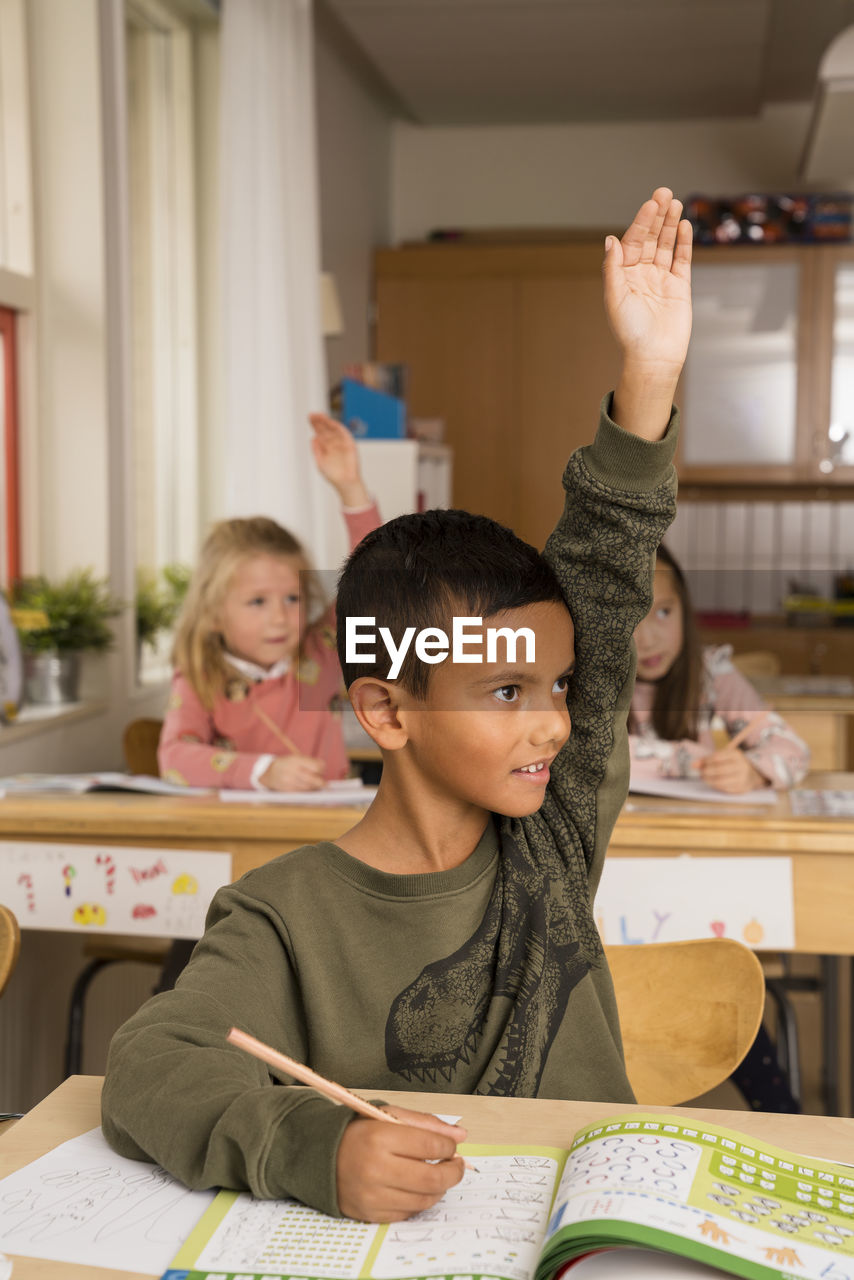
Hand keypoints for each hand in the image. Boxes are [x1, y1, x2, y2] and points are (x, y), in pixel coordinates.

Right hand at [260, 754, 325, 790]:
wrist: (269, 773)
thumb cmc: (287, 764)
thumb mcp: (296, 758)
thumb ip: (310, 761)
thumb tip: (323, 767)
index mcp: (296, 760)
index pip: (316, 767)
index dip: (322, 769)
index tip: (322, 770)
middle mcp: (292, 770)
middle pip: (313, 779)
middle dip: (321, 782)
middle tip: (325, 784)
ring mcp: (288, 781)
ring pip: (308, 787)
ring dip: (315, 787)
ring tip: (316, 785)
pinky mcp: (287, 790)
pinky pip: (302, 792)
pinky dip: (307, 791)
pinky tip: (309, 789)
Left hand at [309, 413, 369, 507]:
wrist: (344, 483)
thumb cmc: (333, 475)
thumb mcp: (320, 461)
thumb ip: (316, 450)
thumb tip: (313, 438)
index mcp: (326, 446)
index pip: (320, 432)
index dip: (315, 424)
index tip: (310, 417)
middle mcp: (333, 443)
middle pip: (326, 429)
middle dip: (319, 421)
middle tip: (313, 414)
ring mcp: (342, 443)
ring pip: (334, 429)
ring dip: (328, 422)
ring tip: (320, 416)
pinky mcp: (350, 445)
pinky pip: (345, 434)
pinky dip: (339, 428)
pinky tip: (332, 422)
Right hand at [337, 1107, 466, 1221]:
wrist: (320, 1157)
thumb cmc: (358, 1133)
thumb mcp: (388, 1116)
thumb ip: (426, 1123)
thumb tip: (460, 1136)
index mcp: (380, 1137)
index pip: (431, 1146)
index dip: (449, 1147)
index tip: (451, 1146)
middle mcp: (375, 1169)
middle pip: (433, 1178)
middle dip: (454, 1172)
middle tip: (456, 1165)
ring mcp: (373, 1195)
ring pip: (424, 1199)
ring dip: (439, 1188)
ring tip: (436, 1175)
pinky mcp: (370, 1214)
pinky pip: (408, 1214)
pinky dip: (419, 1201)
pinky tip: (416, 1188)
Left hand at [606, 188, 692, 440]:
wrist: (654, 356)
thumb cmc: (630, 331)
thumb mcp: (615, 297)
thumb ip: (613, 268)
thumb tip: (610, 239)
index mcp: (624, 275)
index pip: (633, 241)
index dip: (641, 222)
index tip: (650, 204)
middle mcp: (642, 274)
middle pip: (650, 238)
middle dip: (657, 216)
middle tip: (664, 193)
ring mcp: (661, 278)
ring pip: (666, 245)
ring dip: (670, 224)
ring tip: (675, 203)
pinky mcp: (679, 286)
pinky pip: (682, 259)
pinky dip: (683, 242)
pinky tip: (684, 225)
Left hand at [698, 749, 767, 794]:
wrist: (751, 774)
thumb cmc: (732, 763)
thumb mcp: (723, 757)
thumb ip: (708, 759)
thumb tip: (693, 765)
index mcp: (736, 754)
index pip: (716, 757)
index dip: (704, 761)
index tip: (697, 764)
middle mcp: (741, 765)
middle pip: (718, 769)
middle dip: (705, 772)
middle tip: (701, 773)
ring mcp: (742, 778)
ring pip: (721, 781)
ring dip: (708, 780)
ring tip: (704, 778)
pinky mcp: (741, 788)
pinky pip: (724, 789)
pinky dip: (715, 786)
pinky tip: (713, 783)